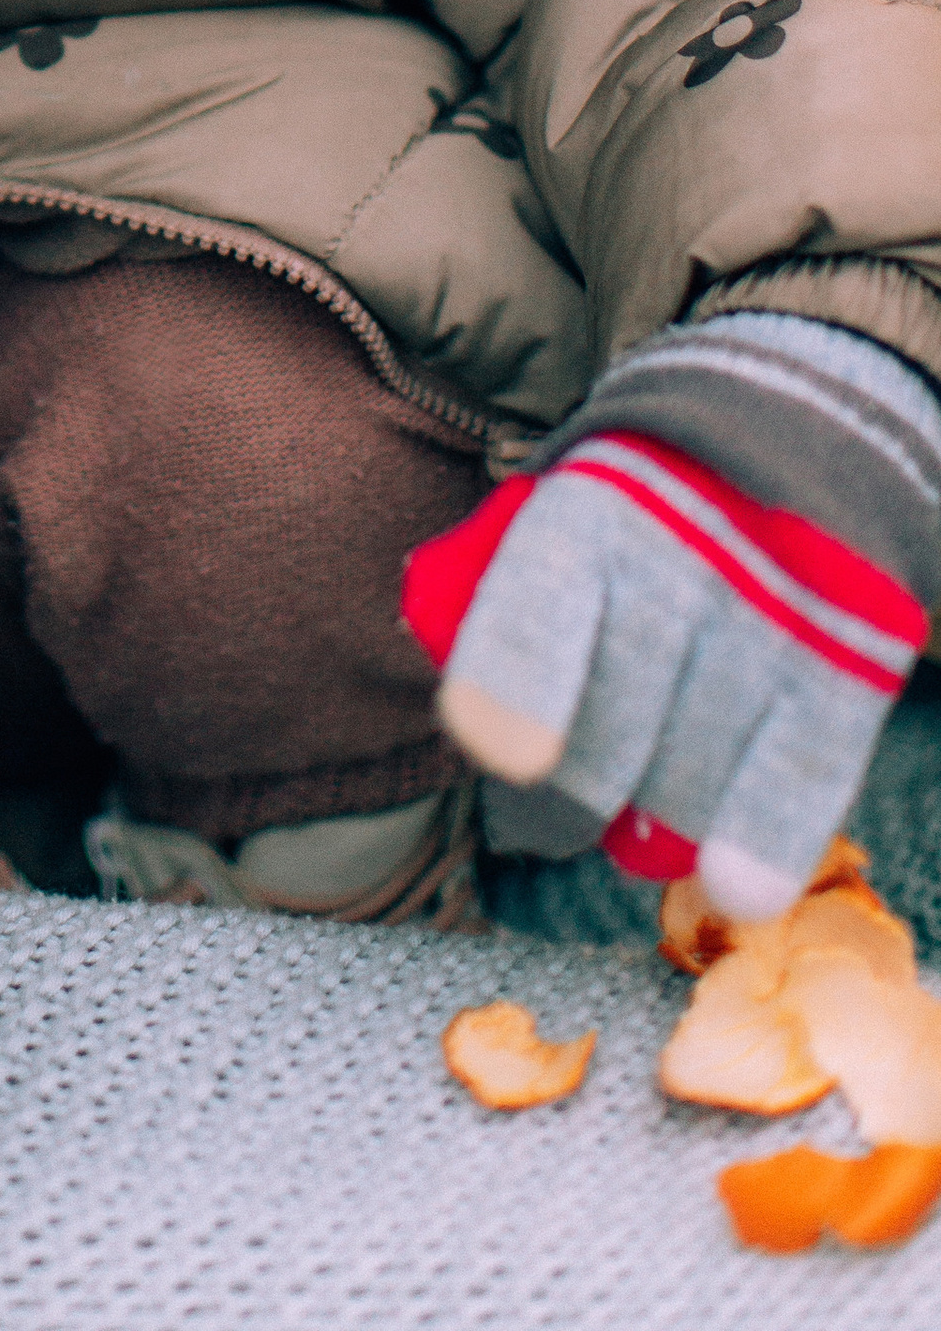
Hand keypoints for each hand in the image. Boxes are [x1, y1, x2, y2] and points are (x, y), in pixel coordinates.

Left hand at [405, 438, 924, 921]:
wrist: (786, 445)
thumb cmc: (634, 516)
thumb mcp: (561, 519)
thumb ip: (512, 616)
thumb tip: (486, 738)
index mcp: (581, 519)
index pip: (540, 612)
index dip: (516, 690)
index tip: (507, 755)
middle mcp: (678, 566)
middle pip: (605, 744)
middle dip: (560, 805)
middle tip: (547, 815)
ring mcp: (767, 621)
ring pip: (687, 785)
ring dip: (647, 821)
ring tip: (630, 805)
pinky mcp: (844, 671)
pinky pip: (798, 783)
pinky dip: (762, 842)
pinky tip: (733, 886)